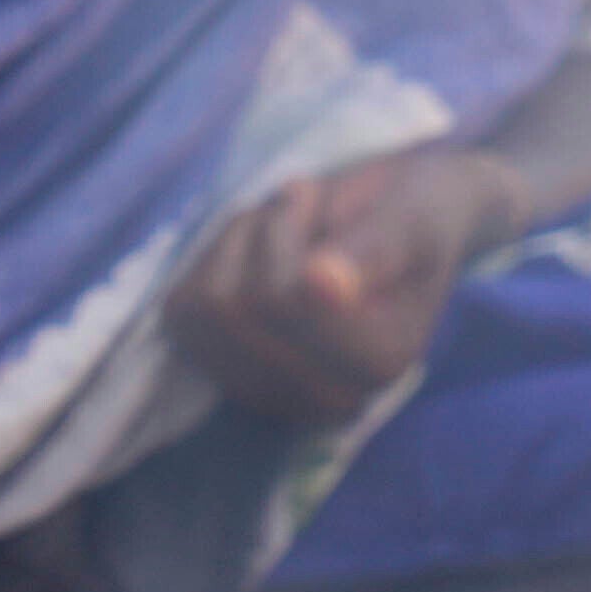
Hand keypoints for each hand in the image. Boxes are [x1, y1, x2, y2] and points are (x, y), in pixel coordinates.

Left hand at [163, 146, 507, 427]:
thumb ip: (373, 253)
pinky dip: (207, 266)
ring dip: (233, 245)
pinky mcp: (226, 371)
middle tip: (298, 207)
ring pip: (205, 309)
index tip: (316, 196)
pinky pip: (180, 314)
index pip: (288, 301)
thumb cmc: (410, 213)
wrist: (398, 220)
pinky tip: (250, 253)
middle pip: (240, 308)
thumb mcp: (407, 219)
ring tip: (278, 227)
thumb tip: (323, 288)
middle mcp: (329, 395)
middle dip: (259, 234)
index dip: (285, 228)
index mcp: (383, 364)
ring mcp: (273, 389)